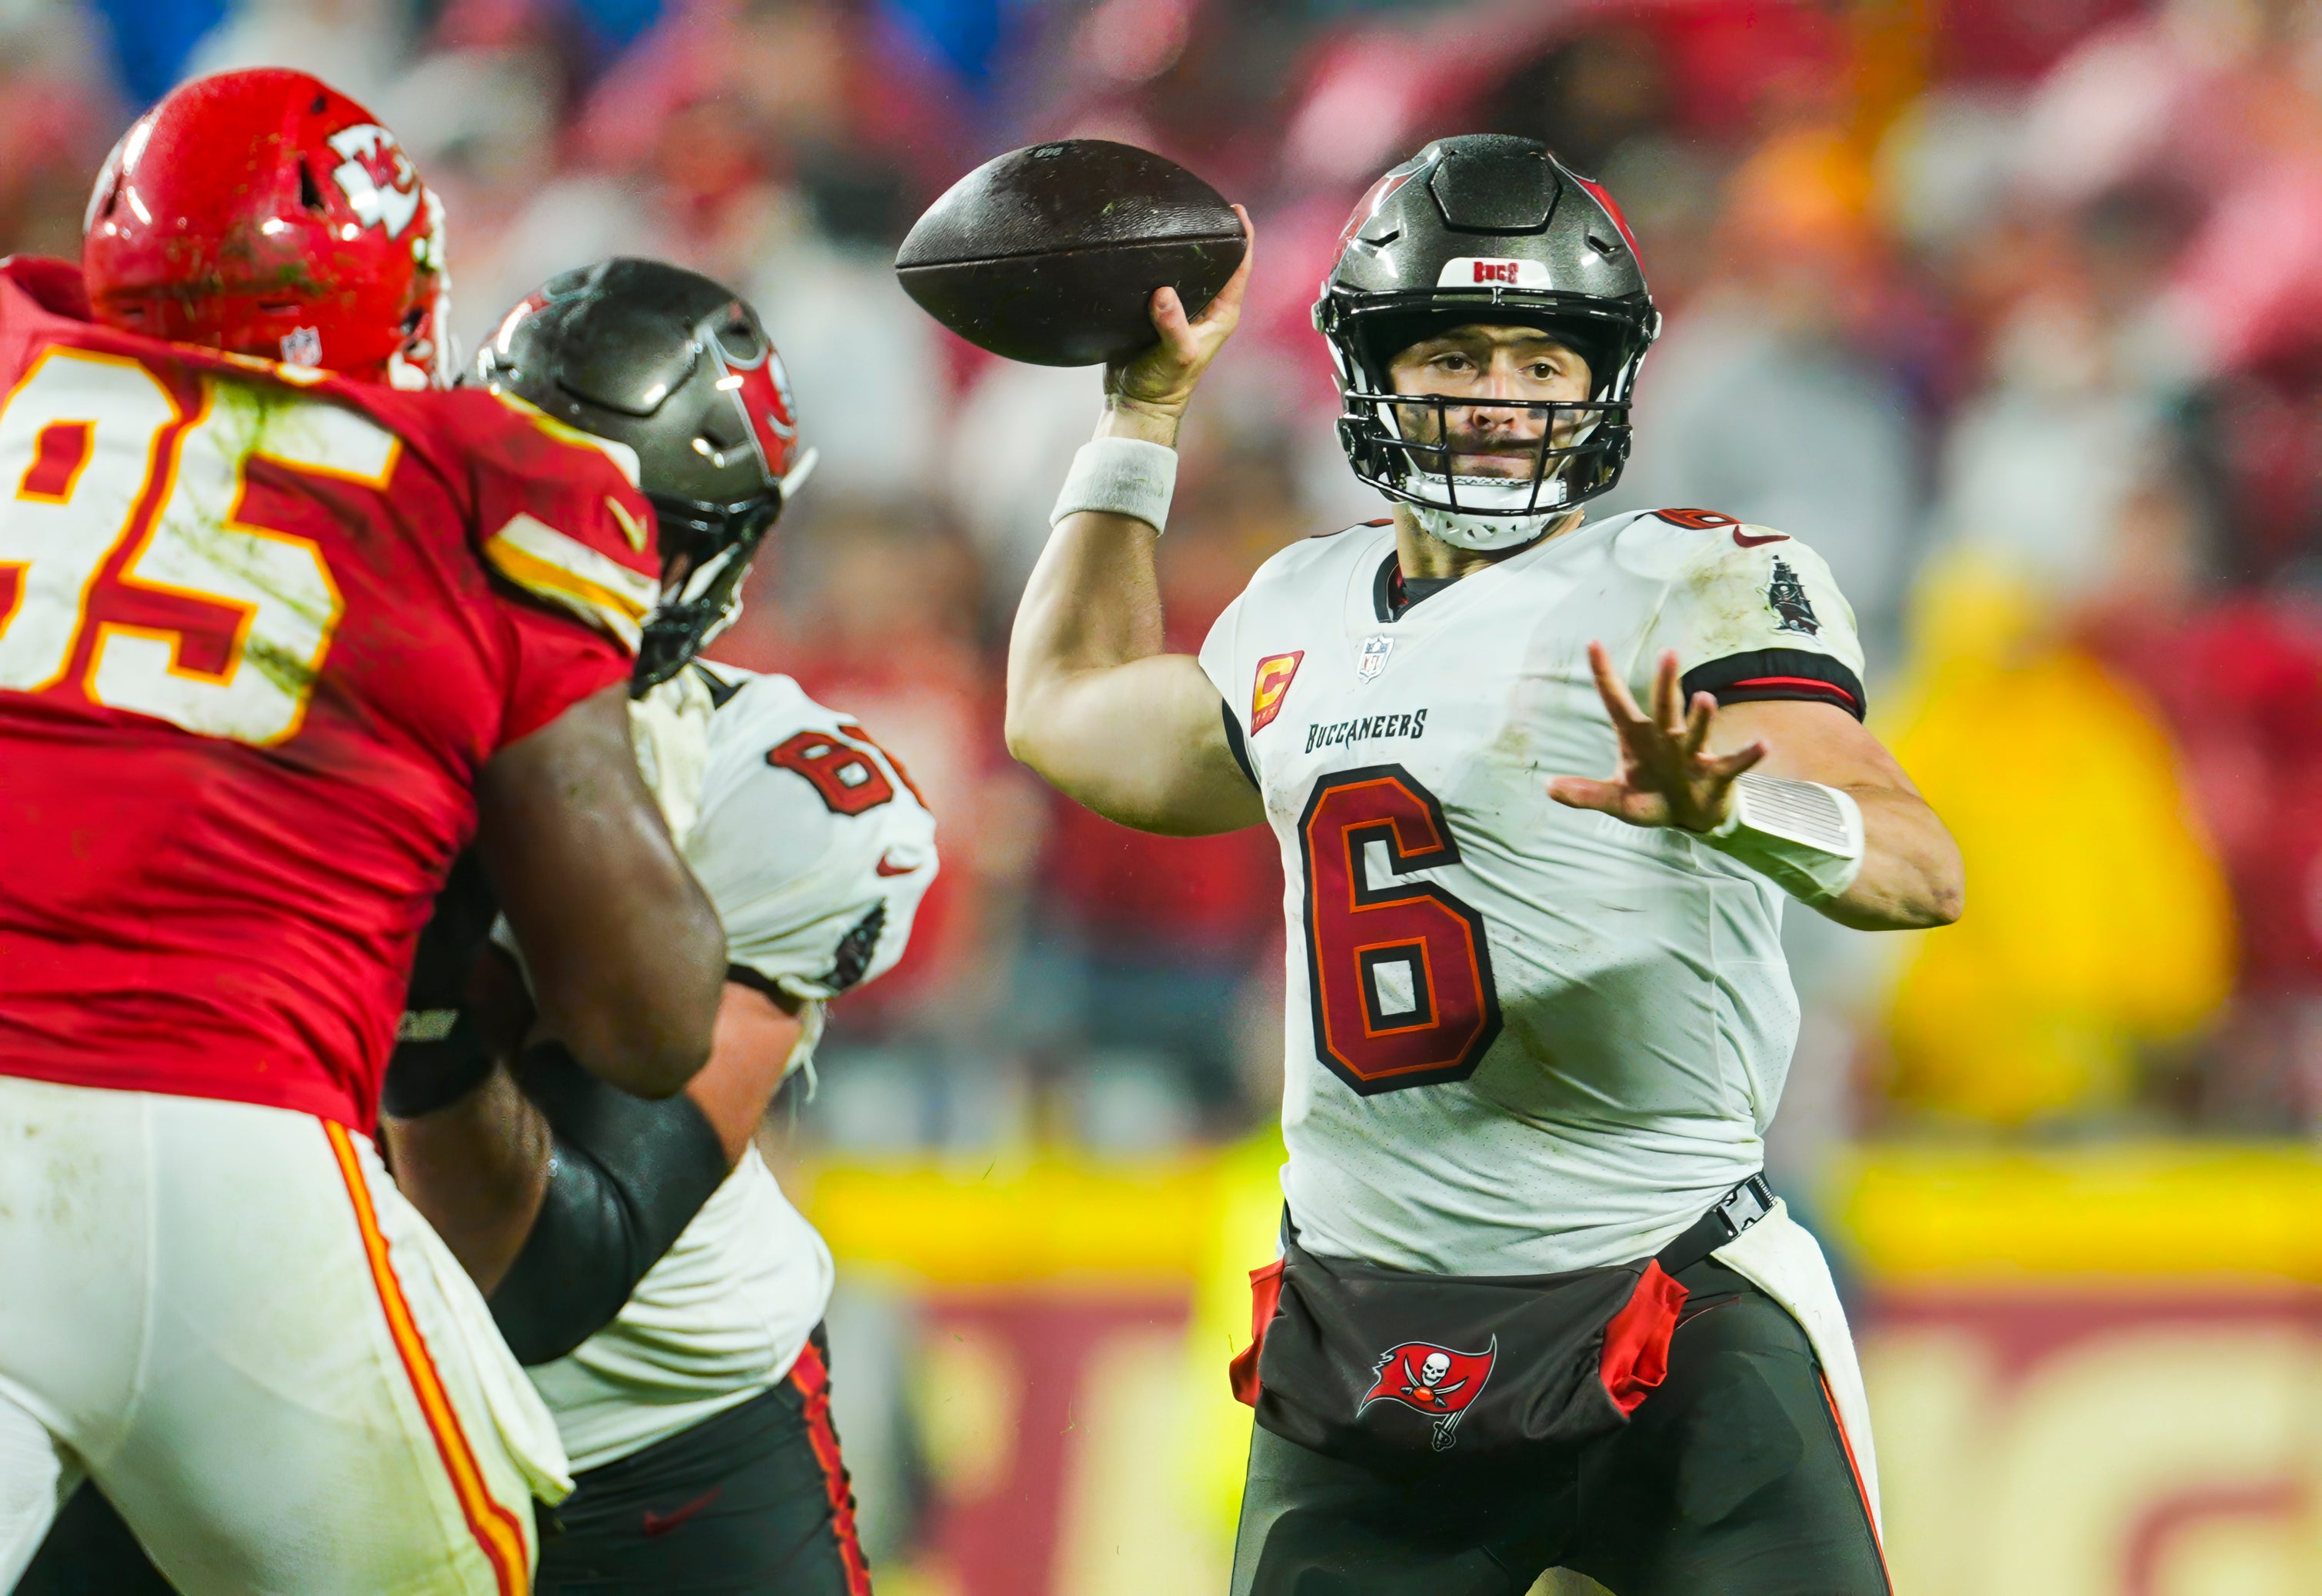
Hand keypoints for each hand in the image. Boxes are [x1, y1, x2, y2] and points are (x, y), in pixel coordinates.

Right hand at [1100, 205, 1253, 446]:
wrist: (1136, 401)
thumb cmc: (1165, 386)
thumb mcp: (1176, 354)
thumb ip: (1173, 324)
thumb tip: (1163, 293)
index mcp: (1222, 314)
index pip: (1240, 268)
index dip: (1243, 237)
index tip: (1237, 210)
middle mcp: (1207, 307)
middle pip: (1218, 263)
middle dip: (1215, 234)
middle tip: (1205, 204)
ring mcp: (1183, 308)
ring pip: (1190, 269)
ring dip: (1187, 247)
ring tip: (1176, 217)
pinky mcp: (1158, 310)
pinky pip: (1163, 278)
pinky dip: (1160, 262)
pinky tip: (1149, 245)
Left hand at [1548, 643, 1766, 831]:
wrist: (1689, 817)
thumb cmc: (1652, 798)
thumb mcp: (1617, 801)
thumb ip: (1586, 794)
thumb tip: (1548, 788)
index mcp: (1637, 738)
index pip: (1616, 702)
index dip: (1604, 675)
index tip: (1592, 643)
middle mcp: (1665, 738)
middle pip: (1664, 707)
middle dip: (1666, 684)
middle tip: (1668, 653)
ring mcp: (1692, 754)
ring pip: (1696, 730)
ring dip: (1701, 716)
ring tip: (1704, 698)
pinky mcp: (1715, 774)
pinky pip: (1732, 763)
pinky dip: (1747, 755)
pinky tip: (1763, 746)